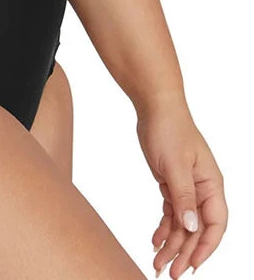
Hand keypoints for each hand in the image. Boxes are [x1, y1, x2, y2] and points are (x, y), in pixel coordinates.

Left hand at [136, 99, 227, 276]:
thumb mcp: (175, 164)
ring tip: (157, 263)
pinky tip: (155, 241)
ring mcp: (187, 187)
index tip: (191, 265)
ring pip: (183, 224)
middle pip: (197, 229)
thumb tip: (192, 227)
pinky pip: (171, 212)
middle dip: (184, 252)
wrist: (155, 106)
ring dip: (171, 244)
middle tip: (168, 272)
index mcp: (211, 184)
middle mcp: (203, 189)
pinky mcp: (172, 183)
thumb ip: (183, 196)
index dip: (206, 247)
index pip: (215, 224)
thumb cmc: (169, 129)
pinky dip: (164, 228)